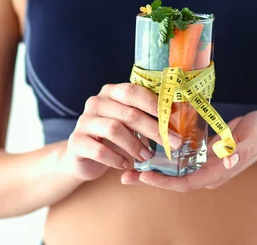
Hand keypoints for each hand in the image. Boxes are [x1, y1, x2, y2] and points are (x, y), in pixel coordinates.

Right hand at [60, 83, 181, 180]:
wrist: (82, 155)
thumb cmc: (114, 136)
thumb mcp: (129, 122)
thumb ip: (146, 115)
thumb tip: (180, 116)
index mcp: (110, 92)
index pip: (133, 92)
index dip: (154, 104)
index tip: (173, 118)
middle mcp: (95, 103)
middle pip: (128, 113)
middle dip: (153, 129)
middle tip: (172, 143)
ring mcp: (83, 121)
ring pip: (114, 130)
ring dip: (135, 145)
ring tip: (148, 156)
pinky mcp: (76, 142)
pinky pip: (99, 150)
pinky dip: (116, 159)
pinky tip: (125, 165)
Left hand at [121, 110, 256, 190]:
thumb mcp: (253, 138)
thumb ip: (240, 150)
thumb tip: (225, 161)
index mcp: (217, 173)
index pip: (186, 183)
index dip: (164, 182)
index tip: (144, 176)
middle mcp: (206, 173)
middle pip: (173, 181)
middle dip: (150, 179)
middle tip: (124, 176)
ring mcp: (202, 166)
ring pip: (171, 172)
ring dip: (150, 170)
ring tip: (126, 166)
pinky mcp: (199, 156)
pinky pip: (176, 161)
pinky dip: (159, 159)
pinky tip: (143, 150)